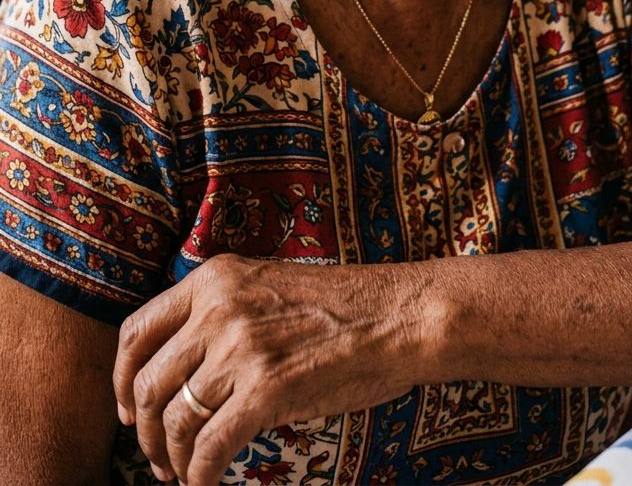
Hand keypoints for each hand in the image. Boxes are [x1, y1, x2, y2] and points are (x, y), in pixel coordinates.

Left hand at [112, 253, 432, 485]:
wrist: (398, 315)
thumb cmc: (342, 307)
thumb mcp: (266, 286)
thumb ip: (221, 311)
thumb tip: (181, 366)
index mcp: (214, 278)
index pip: (136, 331)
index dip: (122, 380)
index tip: (126, 410)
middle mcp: (218, 308)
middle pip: (147, 382)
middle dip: (143, 432)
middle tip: (155, 457)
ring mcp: (240, 348)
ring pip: (173, 419)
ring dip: (170, 459)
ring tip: (182, 475)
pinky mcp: (266, 390)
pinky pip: (209, 447)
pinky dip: (199, 476)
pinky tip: (206, 485)